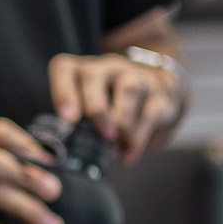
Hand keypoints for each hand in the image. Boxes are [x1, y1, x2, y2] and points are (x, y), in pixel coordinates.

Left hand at [47, 51, 181, 163]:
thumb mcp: (88, 114)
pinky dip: (138, 138)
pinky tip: (129, 155)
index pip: (64, 69)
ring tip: (116, 145)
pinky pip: (150, 112)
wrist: (159, 96)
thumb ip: (77, 127)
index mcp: (82, 72)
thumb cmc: (111, 109)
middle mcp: (107, 68)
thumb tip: (68, 155)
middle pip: (94, 76)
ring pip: (129, 89)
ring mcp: (135, 77)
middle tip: (101, 135)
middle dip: (96, 108)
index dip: (63, 93)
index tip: (68, 119)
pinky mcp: (159, 95)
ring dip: (122, 120)